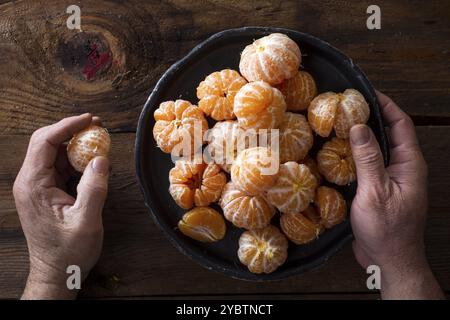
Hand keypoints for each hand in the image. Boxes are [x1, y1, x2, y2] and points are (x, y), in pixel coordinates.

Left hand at [13, 114, 108, 299]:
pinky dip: (75, 160)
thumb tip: (101, 159)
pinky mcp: (44, 192)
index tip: (90, 120)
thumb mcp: (86, 220)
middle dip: (70, 130)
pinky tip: (91, 162)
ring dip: (74, 145)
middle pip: (46, 142)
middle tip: (97, 126)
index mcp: (33, 185)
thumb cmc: (69, 251)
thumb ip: (94, 188)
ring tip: (98, 142)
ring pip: (53, 153)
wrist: (56, 272)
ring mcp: (36, 187)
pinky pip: (58, 167)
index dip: (67, 125)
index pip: (44, 142)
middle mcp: (30, 182)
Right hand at [349, 91, 443, 298]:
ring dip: (361, 136)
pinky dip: (355, 155)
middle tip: (348, 106)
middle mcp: (403, 168)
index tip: (367, 92)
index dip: (386, 105)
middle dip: (371, 117)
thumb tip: (358, 127)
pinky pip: (368, 164)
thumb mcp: (375, 191)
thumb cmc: (387, 229)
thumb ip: (368, 158)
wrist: (389, 259)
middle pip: (389, 133)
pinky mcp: (379, 189)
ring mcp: (391, 179)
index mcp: (409, 164)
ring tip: (340, 125)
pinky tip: (338, 153)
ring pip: (377, 149)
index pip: (401, 124)